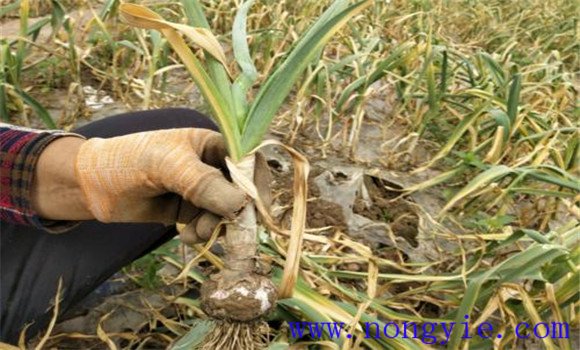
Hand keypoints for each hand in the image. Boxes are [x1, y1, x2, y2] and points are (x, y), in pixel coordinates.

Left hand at [32, 129, 247, 231]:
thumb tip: (241, 205)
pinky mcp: (189, 211)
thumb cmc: (128, 161)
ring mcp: (201, 191)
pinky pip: (209, 225)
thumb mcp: (168, 166)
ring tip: (196, 234)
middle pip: (241, 191)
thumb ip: (204, 184)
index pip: (247, 161)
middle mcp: (211, 167)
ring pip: (226, 213)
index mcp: (211, 144)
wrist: (92, 186)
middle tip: (230, 230)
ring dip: (216, 226)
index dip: (257, 183)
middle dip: (235, 212)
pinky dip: (203, 233)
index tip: (257, 207)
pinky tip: (187, 236)